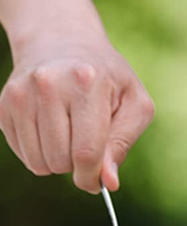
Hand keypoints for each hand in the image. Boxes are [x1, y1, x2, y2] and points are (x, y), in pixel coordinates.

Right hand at [0, 35, 153, 193]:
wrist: (64, 42)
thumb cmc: (109, 78)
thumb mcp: (134, 103)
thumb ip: (122, 143)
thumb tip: (108, 182)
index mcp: (87, 82)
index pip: (86, 151)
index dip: (93, 176)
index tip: (99, 182)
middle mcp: (48, 85)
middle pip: (61, 160)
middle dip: (79, 164)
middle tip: (89, 140)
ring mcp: (20, 94)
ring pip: (39, 163)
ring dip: (59, 161)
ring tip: (72, 132)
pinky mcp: (4, 105)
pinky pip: (23, 155)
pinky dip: (41, 152)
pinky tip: (53, 127)